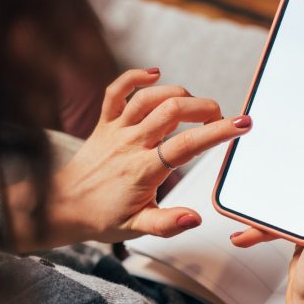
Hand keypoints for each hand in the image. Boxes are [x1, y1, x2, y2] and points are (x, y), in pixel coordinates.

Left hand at [9, 69, 251, 251]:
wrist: (62, 207)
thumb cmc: (101, 218)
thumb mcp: (136, 229)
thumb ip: (167, 224)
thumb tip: (195, 217)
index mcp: (143, 171)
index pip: (186, 145)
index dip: (217, 132)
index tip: (242, 124)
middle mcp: (130, 144)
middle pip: (172, 111)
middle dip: (204, 107)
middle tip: (221, 117)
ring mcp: (116, 129)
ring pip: (150, 97)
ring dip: (179, 94)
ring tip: (196, 106)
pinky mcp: (104, 122)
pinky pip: (116, 91)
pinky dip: (135, 77)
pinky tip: (155, 74)